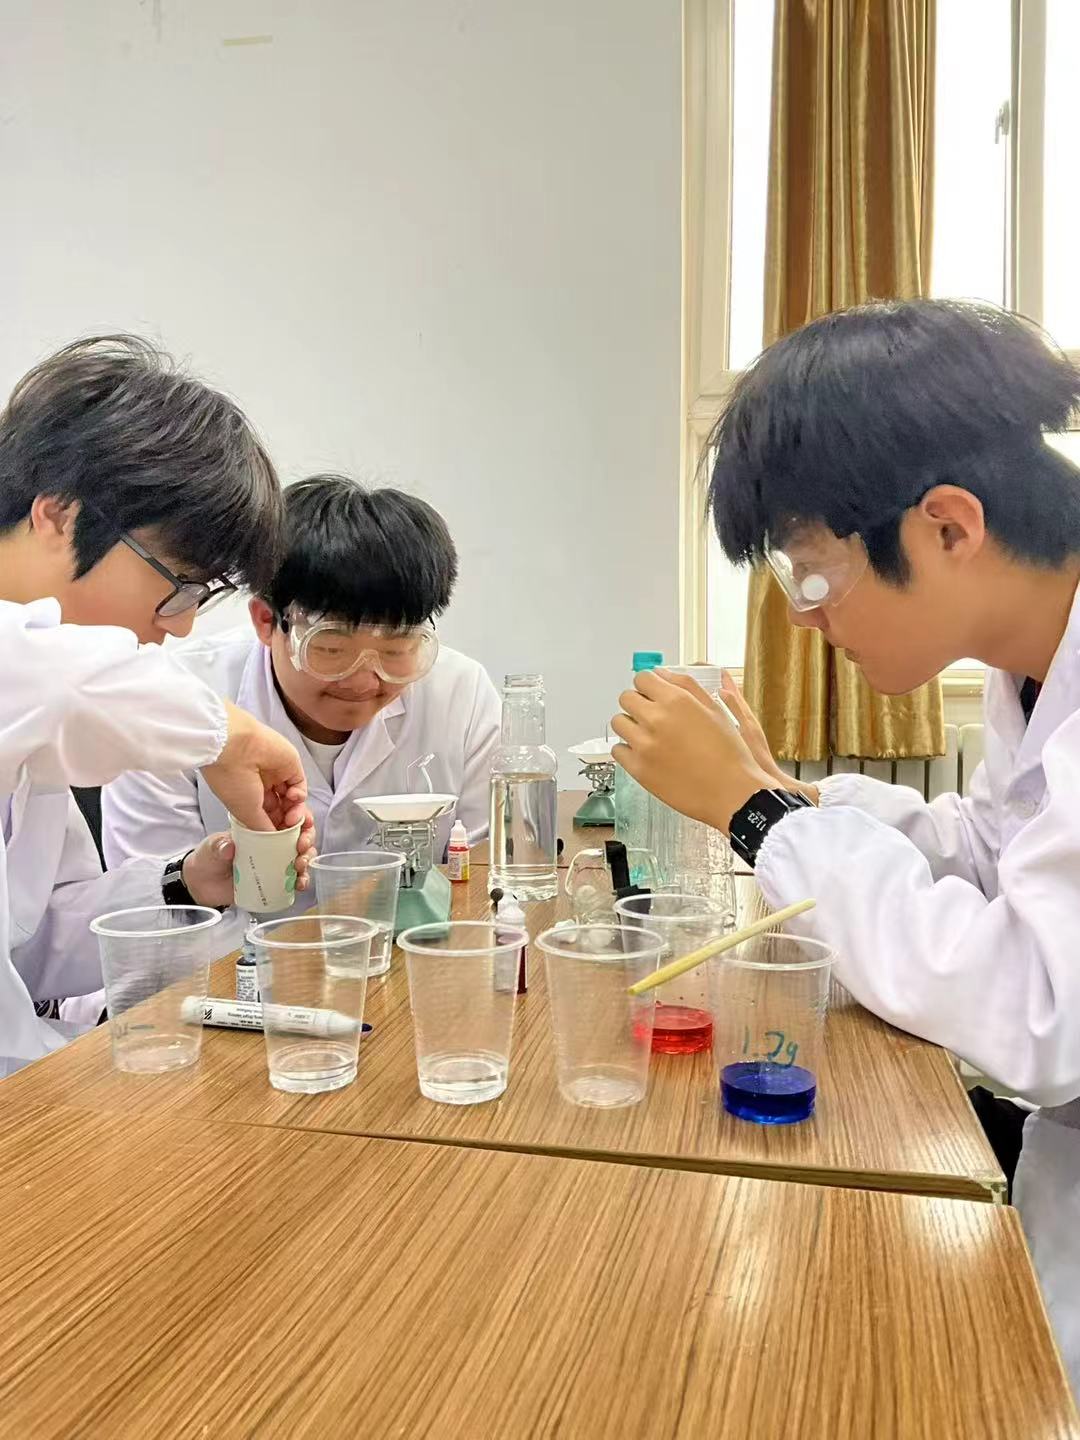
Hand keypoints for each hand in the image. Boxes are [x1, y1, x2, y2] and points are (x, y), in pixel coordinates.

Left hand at [182, 816, 317, 907]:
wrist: (202, 884)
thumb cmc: (208, 858)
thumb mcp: (211, 847)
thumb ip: (219, 845)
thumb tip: (230, 847)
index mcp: (260, 825)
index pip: (286, 815)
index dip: (298, 816)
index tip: (296, 822)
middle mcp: (272, 841)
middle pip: (300, 835)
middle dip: (307, 839)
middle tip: (301, 847)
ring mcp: (275, 861)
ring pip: (301, 856)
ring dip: (307, 859)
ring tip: (299, 867)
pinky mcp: (275, 879)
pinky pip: (294, 878)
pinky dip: (301, 880)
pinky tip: (299, 883)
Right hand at [201, 700, 308, 832]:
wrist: (232, 747)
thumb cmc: (231, 779)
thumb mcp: (247, 813)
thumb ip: (263, 828)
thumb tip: (274, 842)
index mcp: (247, 797)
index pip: (267, 818)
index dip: (276, 831)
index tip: (281, 843)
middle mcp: (261, 786)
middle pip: (282, 810)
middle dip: (289, 824)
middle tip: (293, 835)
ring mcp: (276, 775)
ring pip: (293, 800)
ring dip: (296, 813)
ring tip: (293, 820)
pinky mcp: (289, 764)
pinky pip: (299, 784)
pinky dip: (299, 795)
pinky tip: (293, 798)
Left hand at [610, 668, 775, 834]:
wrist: (732, 793)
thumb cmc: (729, 754)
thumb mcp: (715, 710)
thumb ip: (686, 686)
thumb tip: (662, 674)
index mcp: (676, 701)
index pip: (642, 678)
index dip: (647, 685)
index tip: (651, 693)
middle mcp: (656, 719)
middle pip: (626, 698)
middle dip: (637, 703)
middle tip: (650, 714)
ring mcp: (644, 745)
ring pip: (618, 722)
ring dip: (630, 725)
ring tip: (647, 735)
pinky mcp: (638, 769)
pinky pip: (618, 750)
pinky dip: (627, 750)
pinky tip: (645, 753)